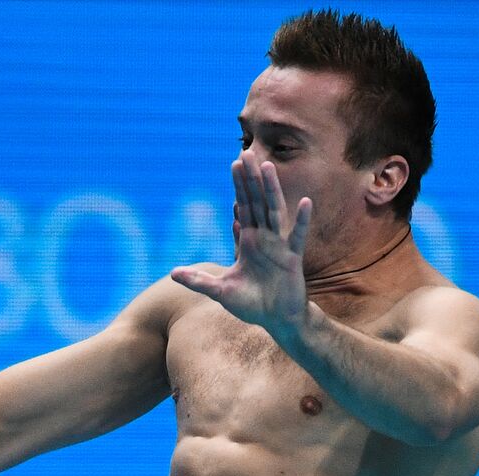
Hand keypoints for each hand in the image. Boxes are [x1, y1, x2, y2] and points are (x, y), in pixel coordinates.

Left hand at [171, 151, 312, 334]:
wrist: (276, 319)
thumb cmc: (251, 304)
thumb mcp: (220, 291)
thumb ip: (199, 281)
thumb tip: (173, 273)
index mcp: (249, 241)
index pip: (242, 207)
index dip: (238, 186)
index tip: (234, 164)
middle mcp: (264, 238)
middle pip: (257, 202)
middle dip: (250, 179)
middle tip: (246, 153)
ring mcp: (279, 246)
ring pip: (274, 211)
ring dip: (270, 189)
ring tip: (267, 167)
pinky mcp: (292, 259)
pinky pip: (297, 236)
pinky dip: (301, 220)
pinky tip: (305, 202)